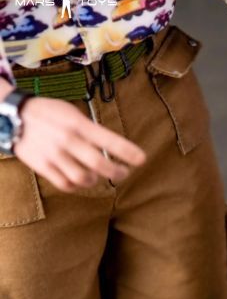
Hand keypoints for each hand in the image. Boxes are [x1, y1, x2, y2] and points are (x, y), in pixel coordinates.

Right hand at [13, 95, 145, 191]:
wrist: (12, 116)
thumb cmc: (49, 114)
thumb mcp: (71, 113)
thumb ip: (91, 129)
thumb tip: (113, 148)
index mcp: (77, 124)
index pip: (108, 140)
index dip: (127, 152)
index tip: (142, 159)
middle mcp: (67, 140)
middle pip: (99, 164)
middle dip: (116, 172)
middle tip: (123, 173)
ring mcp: (54, 155)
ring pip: (83, 178)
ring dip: (95, 180)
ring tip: (97, 175)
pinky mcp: (43, 167)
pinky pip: (66, 185)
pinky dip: (77, 186)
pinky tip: (80, 180)